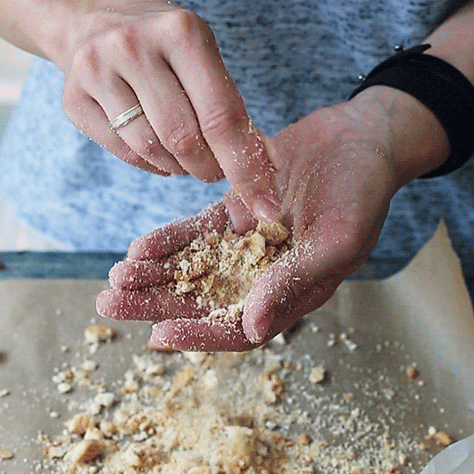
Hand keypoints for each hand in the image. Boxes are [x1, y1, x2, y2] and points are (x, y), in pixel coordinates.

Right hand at [60, 0, 278, 219]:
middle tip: (214, 169)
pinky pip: (124, 154)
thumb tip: (268, 170)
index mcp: (181, 31)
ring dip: (180, 168)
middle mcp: (134, 45)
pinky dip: (152, 164)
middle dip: (210, 169)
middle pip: (185, 140)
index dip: (247, 169)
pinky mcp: (73, 99)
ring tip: (185, 154)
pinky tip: (157, 149)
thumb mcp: (204, 60)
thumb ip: (237, 113)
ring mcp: (97, 70)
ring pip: (153, 151)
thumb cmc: (164, 48)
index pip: (222, 117)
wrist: (90, 17)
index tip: (266, 205)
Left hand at [97, 88, 448, 348]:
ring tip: (113, 279)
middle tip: (109, 304)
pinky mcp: (233, 213)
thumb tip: (250, 328)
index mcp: (293, 294)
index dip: (200, 335)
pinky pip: (195, 234)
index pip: (240, 330)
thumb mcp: (338, 241)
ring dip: (153, 276)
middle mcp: (264, 277)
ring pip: (192, 270)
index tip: (159, 335)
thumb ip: (294, 282)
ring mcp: (246, 246)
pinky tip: (138, 246)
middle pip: (203, 304)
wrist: (362, 137)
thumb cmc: (364, 192)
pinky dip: (168, 240)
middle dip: (157, 307)